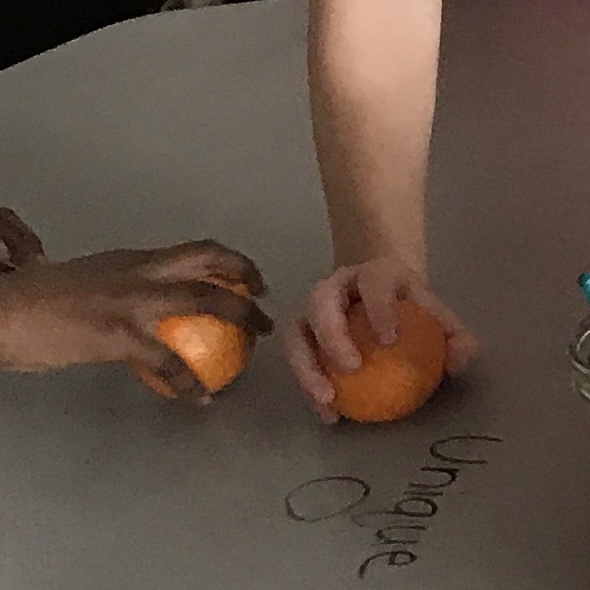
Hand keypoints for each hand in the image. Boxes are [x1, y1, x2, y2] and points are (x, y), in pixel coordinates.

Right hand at [0, 208, 272, 403]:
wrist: (7, 312)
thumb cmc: (48, 300)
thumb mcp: (98, 283)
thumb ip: (132, 289)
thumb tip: (160, 305)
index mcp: (137, 260)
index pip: (196, 250)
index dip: (232, 260)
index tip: (251, 277)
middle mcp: (140, 271)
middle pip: (208, 263)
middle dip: (248, 277)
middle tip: (264, 304)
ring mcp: (132, 300)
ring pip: (202, 300)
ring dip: (240, 320)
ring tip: (257, 341)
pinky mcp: (118, 334)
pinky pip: (168, 363)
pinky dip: (190, 382)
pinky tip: (200, 397)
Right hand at [285, 256, 477, 423]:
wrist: (375, 290)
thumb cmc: (408, 306)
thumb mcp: (436, 314)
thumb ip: (453, 335)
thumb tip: (461, 358)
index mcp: (374, 274)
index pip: (374, 282)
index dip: (379, 307)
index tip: (390, 339)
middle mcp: (336, 286)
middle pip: (321, 300)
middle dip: (331, 333)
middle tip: (351, 367)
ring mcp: (312, 308)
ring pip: (296, 329)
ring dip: (305, 365)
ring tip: (326, 399)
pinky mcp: (301, 332)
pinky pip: (295, 356)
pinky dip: (307, 385)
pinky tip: (328, 414)